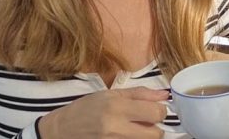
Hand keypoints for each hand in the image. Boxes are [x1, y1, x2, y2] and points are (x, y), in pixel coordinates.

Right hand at [38, 87, 168, 137]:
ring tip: (133, 129)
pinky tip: (125, 135)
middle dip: (155, 127)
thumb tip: (165, 95)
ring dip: (145, 136)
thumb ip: (140, 94)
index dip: (159, 110)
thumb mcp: (110, 94)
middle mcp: (117, 128)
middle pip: (156, 134)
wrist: (62, 130)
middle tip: (145, 122)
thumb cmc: (86, 108)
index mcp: (117, 107)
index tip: (152, 109)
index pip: (156, 113)